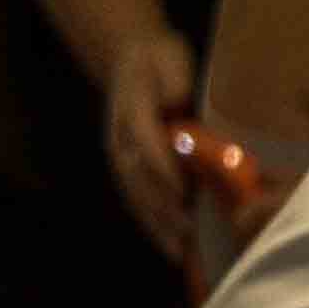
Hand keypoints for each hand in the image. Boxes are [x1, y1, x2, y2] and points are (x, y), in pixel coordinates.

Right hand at [100, 29, 200, 260]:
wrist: (130, 59)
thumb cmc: (157, 60)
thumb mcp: (168, 57)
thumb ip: (172, 79)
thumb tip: (177, 103)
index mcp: (130, 110)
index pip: (145, 143)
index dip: (163, 168)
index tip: (183, 190)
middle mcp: (120, 140)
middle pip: (138, 179)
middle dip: (162, 207)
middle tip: (188, 231)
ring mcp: (120, 158)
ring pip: (136, 196)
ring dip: (157, 225)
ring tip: (180, 251)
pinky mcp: (127, 170)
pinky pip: (137, 201)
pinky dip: (153, 226)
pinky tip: (171, 247)